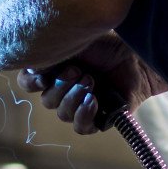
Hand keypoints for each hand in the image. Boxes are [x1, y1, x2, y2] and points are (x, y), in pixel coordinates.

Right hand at [16, 33, 167, 134]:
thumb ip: (49, 52)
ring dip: (73, 98)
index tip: (42, 76)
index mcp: (55, 70)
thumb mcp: (73, 41)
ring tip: (92, 82)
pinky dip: (84, 115)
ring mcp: (82, 105)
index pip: (29, 83)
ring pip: (62, 114)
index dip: (31, 83)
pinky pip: (81, 127)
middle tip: (79, 71)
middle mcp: (66, 89)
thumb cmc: (108, 43)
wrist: (139, 55)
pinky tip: (94, 101)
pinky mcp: (100, 118)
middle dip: (60, 87)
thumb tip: (31, 67)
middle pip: (47, 101)